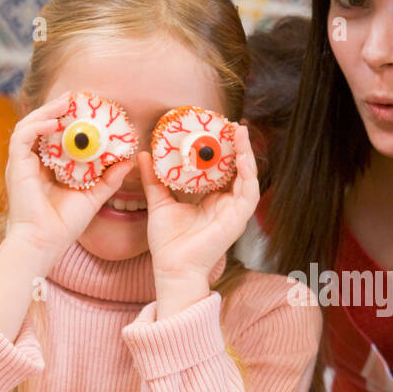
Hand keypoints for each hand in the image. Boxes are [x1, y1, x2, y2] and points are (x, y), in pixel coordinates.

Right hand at [4, 94, 133, 269]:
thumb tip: (129, 160)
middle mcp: (34, 162)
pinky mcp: (16, 166)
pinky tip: (55, 122)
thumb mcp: (94, 196)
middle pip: (42, 126)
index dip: (69, 120)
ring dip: (47, 111)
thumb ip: (110, 178)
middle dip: (58, 109)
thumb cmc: (65, 224)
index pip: (56, 136)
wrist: (45, 242)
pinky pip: (22, 136)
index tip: (87, 109)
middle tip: (76, 98)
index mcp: (49, 167)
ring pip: (30, 126)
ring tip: (66, 103)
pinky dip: (37, 125)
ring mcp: (23, 163)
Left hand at [140, 123, 259, 312]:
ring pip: (248, 177)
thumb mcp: (159, 202)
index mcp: (212, 199)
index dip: (223, 148)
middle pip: (238, 169)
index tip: (217, 128)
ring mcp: (234, 212)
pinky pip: (249, 193)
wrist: (172, 267)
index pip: (222, 168)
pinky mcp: (238, 220)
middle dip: (239, 146)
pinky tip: (241, 158)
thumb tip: (144, 154)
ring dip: (247, 154)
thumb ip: (154, 179)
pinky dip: (248, 174)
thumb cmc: (168, 242)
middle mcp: (226, 203)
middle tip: (233, 124)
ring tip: (241, 134)